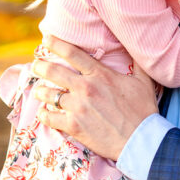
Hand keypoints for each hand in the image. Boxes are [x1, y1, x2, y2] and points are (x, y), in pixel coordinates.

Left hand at [32, 35, 157, 159]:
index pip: (73, 53)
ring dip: (41, 91)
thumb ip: (137, 63)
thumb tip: (138, 48)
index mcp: (100, 75)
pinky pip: (49, 117)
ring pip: (48, 94)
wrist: (141, 140)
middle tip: (36, 65)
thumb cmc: (143, 111)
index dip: (56, 44)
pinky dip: (44, 114)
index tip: (46, 39)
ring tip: (39, 90)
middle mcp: (85, 88)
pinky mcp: (74, 126)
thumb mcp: (144, 82)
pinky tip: (43, 112)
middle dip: (40, 66)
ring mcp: (77, 108)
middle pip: (53, 71)